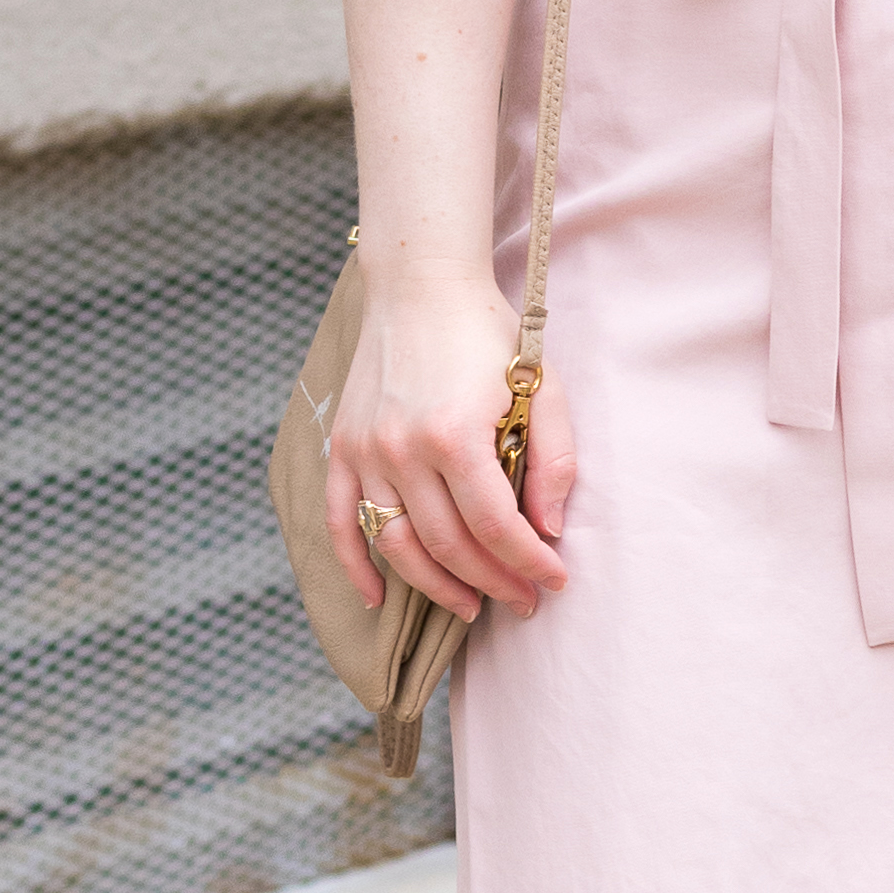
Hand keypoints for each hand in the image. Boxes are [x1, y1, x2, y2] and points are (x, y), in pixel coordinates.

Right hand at [325, 274, 575, 627]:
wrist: (421, 286)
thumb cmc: (489, 335)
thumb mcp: (542, 386)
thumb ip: (553, 460)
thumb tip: (548, 530)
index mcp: (457, 434)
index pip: (496, 526)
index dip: (528, 563)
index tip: (553, 582)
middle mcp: (404, 449)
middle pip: (449, 545)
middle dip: (492, 583)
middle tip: (521, 600)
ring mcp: (366, 450)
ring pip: (397, 544)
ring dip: (436, 587)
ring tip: (470, 606)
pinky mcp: (342, 447)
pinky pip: (340, 522)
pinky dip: (356, 566)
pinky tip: (380, 598)